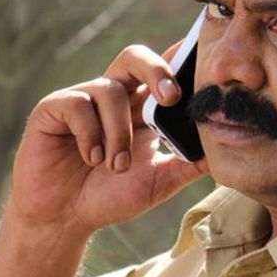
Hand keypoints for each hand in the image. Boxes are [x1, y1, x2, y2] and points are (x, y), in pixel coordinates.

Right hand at [7, 44, 207, 237]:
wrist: (65, 219)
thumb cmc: (110, 196)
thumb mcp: (159, 181)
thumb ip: (188, 164)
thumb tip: (224, 151)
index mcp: (139, 108)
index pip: (162, 72)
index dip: (180, 60)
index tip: (202, 67)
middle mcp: (112, 96)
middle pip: (134, 57)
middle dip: (156, 70)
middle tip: (171, 98)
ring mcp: (82, 100)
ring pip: (110, 90)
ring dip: (119, 133)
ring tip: (117, 166)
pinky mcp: (52, 109)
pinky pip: (77, 104)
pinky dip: (90, 134)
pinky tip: (91, 158)